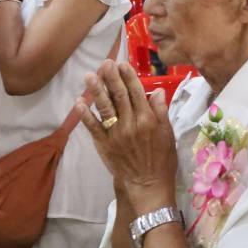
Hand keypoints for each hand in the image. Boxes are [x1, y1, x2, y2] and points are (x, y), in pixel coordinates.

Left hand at [76, 61, 178, 210]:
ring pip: (105, 108)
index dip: (129, 77)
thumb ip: (161, 111)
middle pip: (119, 96)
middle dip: (111, 78)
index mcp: (147, 119)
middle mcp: (130, 124)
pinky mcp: (104, 145)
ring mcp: (115, 134)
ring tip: (89, 76)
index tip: (122, 64)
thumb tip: (157, 90)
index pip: (137, 92)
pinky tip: (79, 102)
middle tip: (105, 63)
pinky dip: (85, 115)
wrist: (147, 184)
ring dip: (96, 90)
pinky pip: (93, 127)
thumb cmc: (162, 158)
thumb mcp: (168, 133)